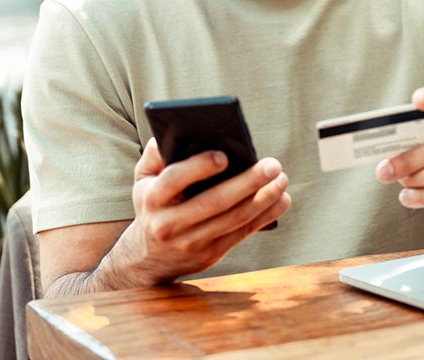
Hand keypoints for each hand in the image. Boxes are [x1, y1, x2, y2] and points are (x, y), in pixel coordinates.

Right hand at [109, 139, 291, 284]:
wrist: (150, 258)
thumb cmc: (152, 207)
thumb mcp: (142, 181)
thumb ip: (153, 156)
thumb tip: (172, 133)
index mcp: (152, 199)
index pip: (175, 180)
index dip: (199, 167)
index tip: (225, 155)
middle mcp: (169, 223)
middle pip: (214, 202)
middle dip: (247, 182)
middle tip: (272, 165)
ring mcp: (191, 242)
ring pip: (233, 219)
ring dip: (264, 199)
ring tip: (282, 180)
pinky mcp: (210, 254)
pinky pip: (242, 233)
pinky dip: (265, 216)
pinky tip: (281, 200)